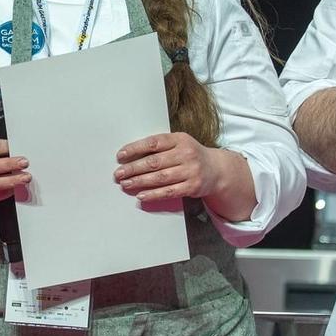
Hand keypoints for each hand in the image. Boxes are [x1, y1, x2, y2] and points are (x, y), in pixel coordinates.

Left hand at [114, 131, 245, 206]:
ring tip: (126, 184)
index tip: (120, 156)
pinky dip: (154, 194)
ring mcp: (191, 171)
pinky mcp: (192, 187)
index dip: (135, 149)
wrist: (217, 169)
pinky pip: (169, 192)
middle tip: (118, 174)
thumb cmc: (191, 155)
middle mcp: (186, 154)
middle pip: (155, 162)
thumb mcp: (179, 144)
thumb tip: (131, 155)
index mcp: (180, 139)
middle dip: (134, 168)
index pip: (154, 142)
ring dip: (140, 182)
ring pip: (160, 178)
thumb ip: (160, 147)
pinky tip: (141, 195)